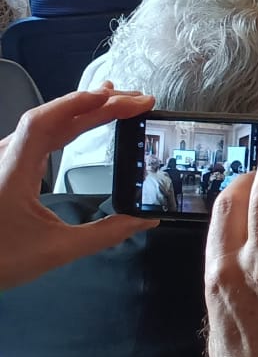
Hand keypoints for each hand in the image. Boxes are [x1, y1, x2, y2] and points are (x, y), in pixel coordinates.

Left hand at [0, 87, 155, 289]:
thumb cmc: (0, 259)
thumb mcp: (55, 250)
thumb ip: (104, 234)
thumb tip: (143, 220)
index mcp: (13, 171)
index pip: (45, 122)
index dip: (79, 102)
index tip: (115, 98)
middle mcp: (7, 158)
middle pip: (54, 116)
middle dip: (98, 104)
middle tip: (137, 102)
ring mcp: (7, 160)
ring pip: (48, 121)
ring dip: (85, 108)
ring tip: (117, 101)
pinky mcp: (9, 167)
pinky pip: (41, 132)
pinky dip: (69, 120)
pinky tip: (83, 119)